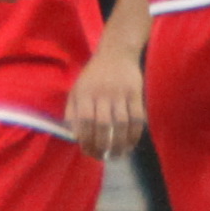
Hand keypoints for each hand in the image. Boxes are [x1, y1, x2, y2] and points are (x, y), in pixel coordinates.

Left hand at [65, 44, 147, 158]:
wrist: (116, 53)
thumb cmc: (93, 76)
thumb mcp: (76, 89)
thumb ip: (72, 111)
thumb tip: (73, 136)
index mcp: (84, 93)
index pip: (84, 121)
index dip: (87, 140)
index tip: (88, 152)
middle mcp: (102, 94)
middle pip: (103, 125)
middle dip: (102, 145)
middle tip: (102, 157)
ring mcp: (120, 94)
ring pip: (121, 124)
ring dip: (120, 143)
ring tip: (117, 155)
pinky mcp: (136, 94)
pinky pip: (138, 118)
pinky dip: (135, 134)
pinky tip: (131, 144)